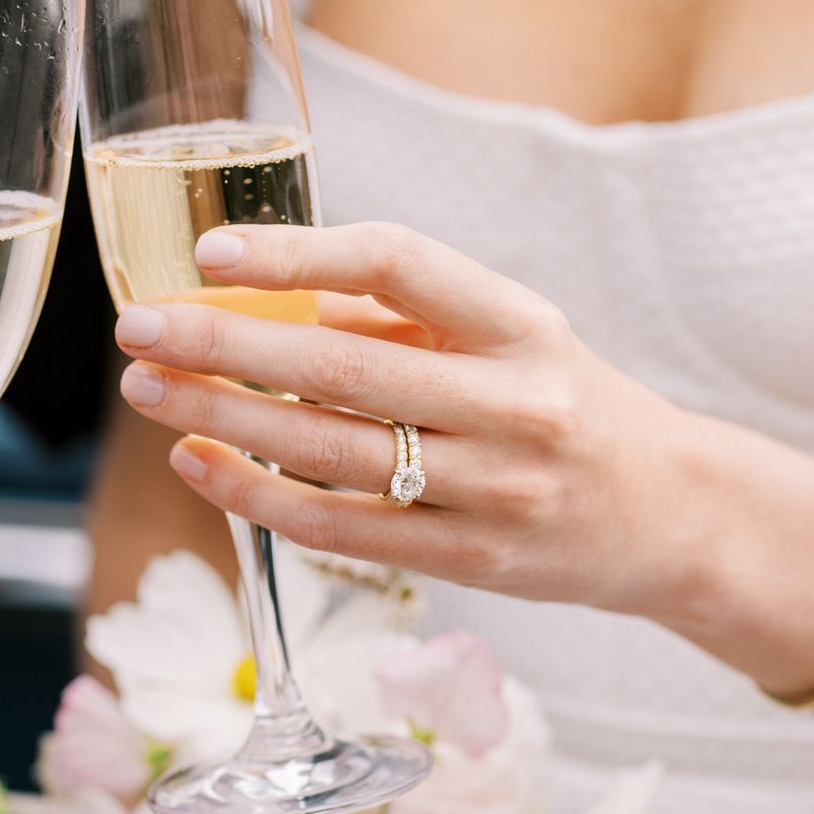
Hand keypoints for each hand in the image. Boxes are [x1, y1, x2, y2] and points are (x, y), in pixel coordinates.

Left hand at [111, 220, 706, 613]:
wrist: (673, 515)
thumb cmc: (567, 404)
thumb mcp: (511, 335)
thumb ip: (402, 319)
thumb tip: (272, 303)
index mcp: (521, 323)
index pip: (397, 266)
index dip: (299, 254)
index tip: (212, 252)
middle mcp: (513, 402)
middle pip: (342, 370)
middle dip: (224, 347)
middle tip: (139, 328)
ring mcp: (494, 488)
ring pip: (332, 455)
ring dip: (224, 423)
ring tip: (148, 393)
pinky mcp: (471, 561)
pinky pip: (344, 528)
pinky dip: (260, 498)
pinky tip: (199, 466)